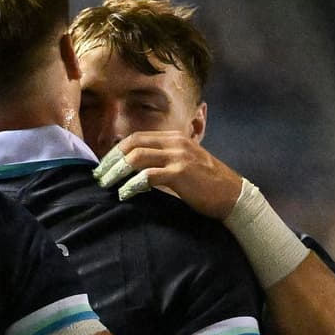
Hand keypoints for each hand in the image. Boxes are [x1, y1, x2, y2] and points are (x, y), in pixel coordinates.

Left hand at [95, 132, 242, 216]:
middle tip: (99, 176)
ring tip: (107, 185)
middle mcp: (176, 143)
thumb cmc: (210, 186)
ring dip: (117, 172)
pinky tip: (124, 194)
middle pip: (133, 144)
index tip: (105, 165)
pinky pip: (148, 176)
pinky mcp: (181, 173)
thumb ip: (166, 162)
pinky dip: (132, 185)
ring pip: (137, 158)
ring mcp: (179, 157)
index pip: (138, 138)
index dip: (117, 150)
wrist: (235, 196)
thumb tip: (139, 171)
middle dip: (112, 160)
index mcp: (176, 138)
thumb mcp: (187, 165)